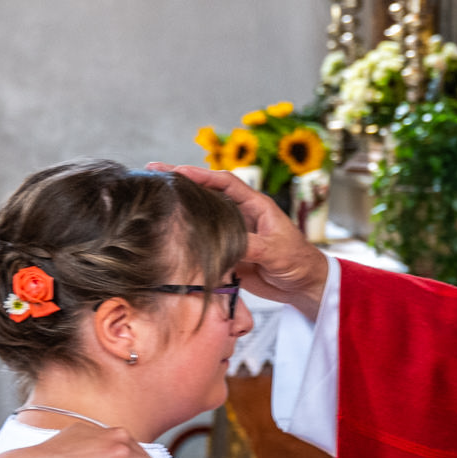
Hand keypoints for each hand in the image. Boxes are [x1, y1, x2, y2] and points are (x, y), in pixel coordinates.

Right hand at [152, 163, 330, 312]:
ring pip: (203, 217)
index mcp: (256, 206)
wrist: (303, 286)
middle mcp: (242, 216)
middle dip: (182, 183)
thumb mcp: (276, 251)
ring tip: (152, 198)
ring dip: (181, 208)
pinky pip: (205, 242)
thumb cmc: (298, 261)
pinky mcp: (229, 253)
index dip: (201, 174)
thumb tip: (226, 243)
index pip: (225, 183)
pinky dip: (188, 237)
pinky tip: (167, 232)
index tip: (177, 170)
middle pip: (207, 194)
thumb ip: (251, 245)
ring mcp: (233, 234)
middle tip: (153, 173)